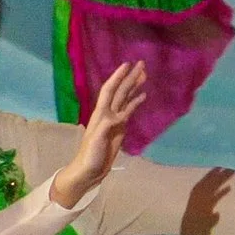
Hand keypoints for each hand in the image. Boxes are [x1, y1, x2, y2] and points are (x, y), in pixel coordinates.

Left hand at [50, 61, 146, 207]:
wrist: (89, 171)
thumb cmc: (89, 156)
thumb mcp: (96, 141)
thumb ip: (105, 127)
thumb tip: (119, 115)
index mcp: (100, 114)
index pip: (110, 90)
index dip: (117, 77)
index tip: (127, 64)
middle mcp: (107, 113)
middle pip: (120, 91)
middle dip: (130, 77)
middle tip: (142, 64)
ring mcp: (114, 121)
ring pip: (125, 98)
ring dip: (134, 86)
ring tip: (145, 74)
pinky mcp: (120, 129)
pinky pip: (129, 111)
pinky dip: (135, 102)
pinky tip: (143, 95)